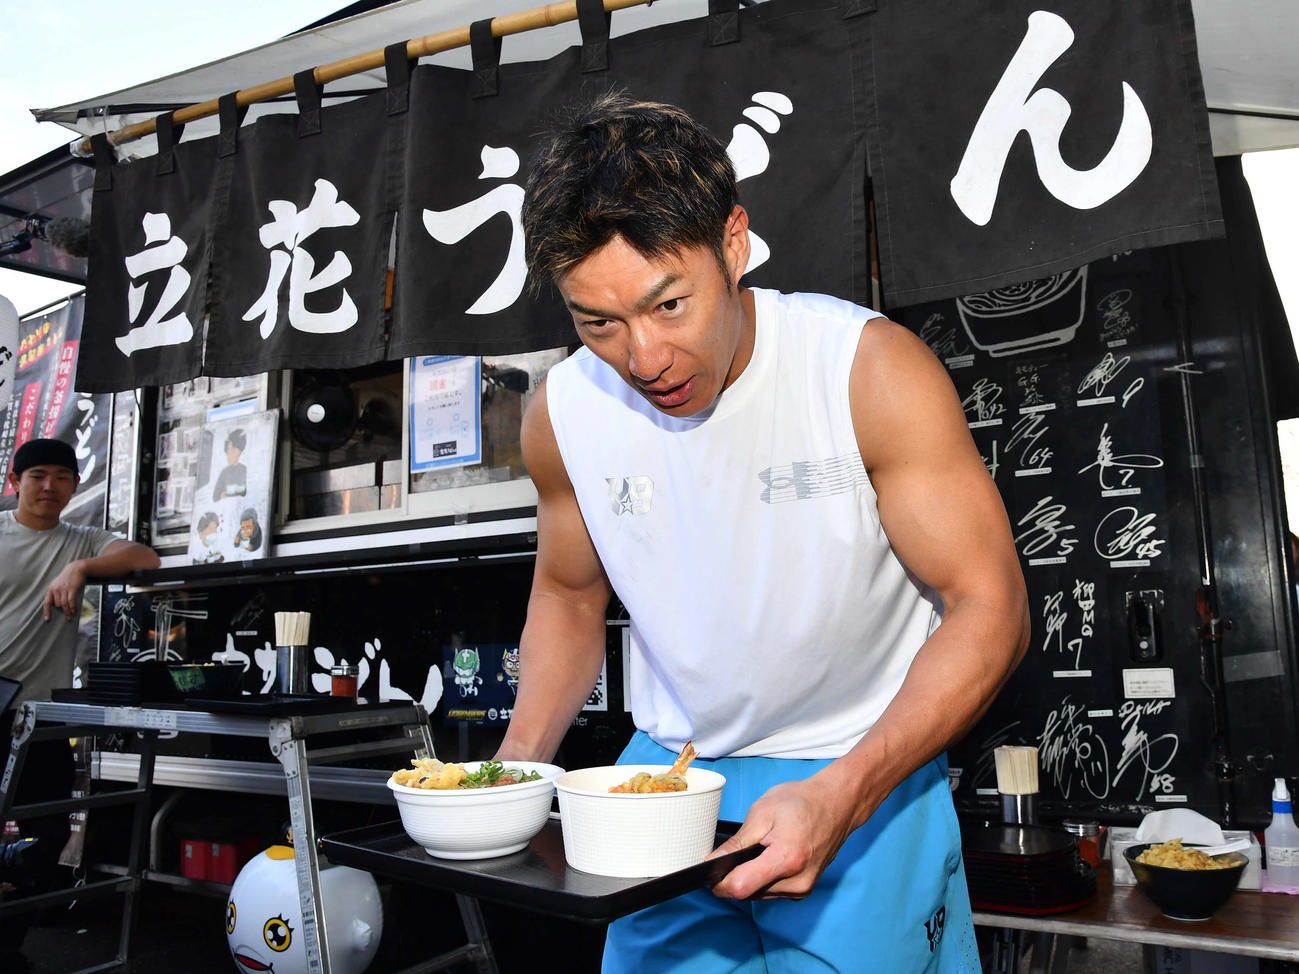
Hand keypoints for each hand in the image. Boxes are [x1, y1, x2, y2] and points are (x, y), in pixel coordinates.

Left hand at [44, 561, 87, 621]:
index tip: (47, 619)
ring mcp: (64, 589)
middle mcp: (56, 589)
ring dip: (67, 611)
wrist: (75, 569)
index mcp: (51, 589)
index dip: (47, 611)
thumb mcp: (57, 583)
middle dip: (61, 610)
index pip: (47, 602)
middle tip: (66, 615)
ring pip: (63, 604)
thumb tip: (55, 603)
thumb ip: (55, 592)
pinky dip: (72, 607)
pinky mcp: (72, 589)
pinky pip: (70, 601)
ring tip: (69, 616)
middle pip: (57, 604)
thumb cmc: (67, 577)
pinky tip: (74, 610)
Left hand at [707, 774, 860, 899]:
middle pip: (748, 892)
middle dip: (735, 875)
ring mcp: (802, 889)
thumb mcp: (763, 812)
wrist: (837, 803)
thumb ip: (737, 842)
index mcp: (786, 859)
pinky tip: (770, 856)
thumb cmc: (802, 802)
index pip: (740, 888)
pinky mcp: (804, 890)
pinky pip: (771, 891)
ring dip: (751, 876)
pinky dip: (764, 877)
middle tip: (739, 848)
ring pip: (758, 894)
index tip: (711, 870)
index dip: (720, 881)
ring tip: (760, 847)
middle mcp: (796, 882)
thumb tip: (712, 862)